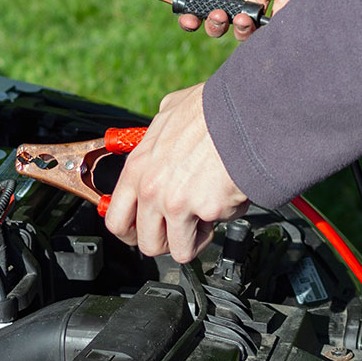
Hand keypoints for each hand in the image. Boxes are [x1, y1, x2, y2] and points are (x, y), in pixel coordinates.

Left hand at [103, 83, 248, 261]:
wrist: (246, 113)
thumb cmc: (211, 110)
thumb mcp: (169, 114)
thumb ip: (157, 136)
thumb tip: (162, 137)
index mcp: (138, 169)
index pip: (116, 219)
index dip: (130, 233)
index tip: (142, 233)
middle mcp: (152, 190)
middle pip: (147, 243)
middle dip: (166, 242)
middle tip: (181, 229)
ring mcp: (177, 203)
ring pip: (180, 250)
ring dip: (195, 238)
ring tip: (207, 213)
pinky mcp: (208, 210)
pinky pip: (216, 229)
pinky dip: (224, 217)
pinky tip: (228, 193)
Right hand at [175, 0, 327, 39]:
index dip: (189, 12)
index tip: (190, 19)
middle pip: (216, 15)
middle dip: (212, 25)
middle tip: (220, 15)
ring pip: (243, 23)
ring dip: (237, 30)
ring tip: (243, 17)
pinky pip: (277, 20)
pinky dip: (269, 30)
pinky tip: (265, 21)